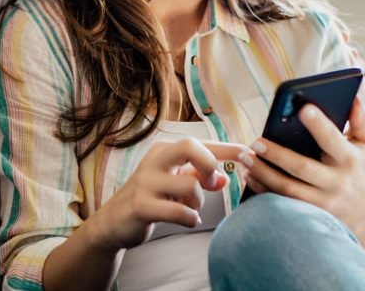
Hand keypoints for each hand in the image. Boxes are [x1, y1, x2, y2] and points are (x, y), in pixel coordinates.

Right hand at [84, 139, 248, 251]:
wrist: (114, 222)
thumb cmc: (149, 197)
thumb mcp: (174, 183)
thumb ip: (199, 177)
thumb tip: (225, 177)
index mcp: (164, 151)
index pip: (201, 143)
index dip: (228, 148)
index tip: (250, 152)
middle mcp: (154, 160)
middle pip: (190, 146)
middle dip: (210, 164)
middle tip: (212, 182)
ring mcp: (146, 182)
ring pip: (191, 185)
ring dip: (198, 201)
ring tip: (191, 208)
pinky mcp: (141, 206)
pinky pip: (179, 211)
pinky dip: (190, 218)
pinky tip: (187, 219)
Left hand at [237, 79, 364, 261]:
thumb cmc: (361, 169)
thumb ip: (362, 117)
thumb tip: (356, 88)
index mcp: (349, 159)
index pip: (333, 140)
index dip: (320, 125)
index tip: (303, 108)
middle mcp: (336, 183)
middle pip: (302, 168)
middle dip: (277, 154)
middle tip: (255, 141)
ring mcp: (322, 203)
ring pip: (288, 189)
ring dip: (263, 173)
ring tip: (245, 156)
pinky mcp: (309, 215)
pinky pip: (281, 204)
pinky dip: (262, 191)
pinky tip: (248, 175)